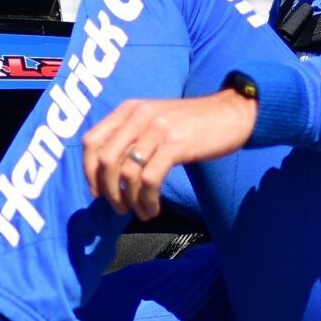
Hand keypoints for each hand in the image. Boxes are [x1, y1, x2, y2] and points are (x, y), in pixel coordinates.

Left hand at [80, 89, 257, 220]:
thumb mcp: (156, 119)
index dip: (88, 172)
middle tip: (119, 207)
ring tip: (141, 211)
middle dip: (108, 191)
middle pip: (105, 160)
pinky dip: (147, 200)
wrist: (232, 113)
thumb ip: (133, 136)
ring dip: (130, 200)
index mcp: (129, 109)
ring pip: (127, 173)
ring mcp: (157, 129)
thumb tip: (110, 175)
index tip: (98, 193)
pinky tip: (153, 209)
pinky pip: (150, 180)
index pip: (91, 141)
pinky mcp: (176, 144)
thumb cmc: (193, 123)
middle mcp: (139, 116)